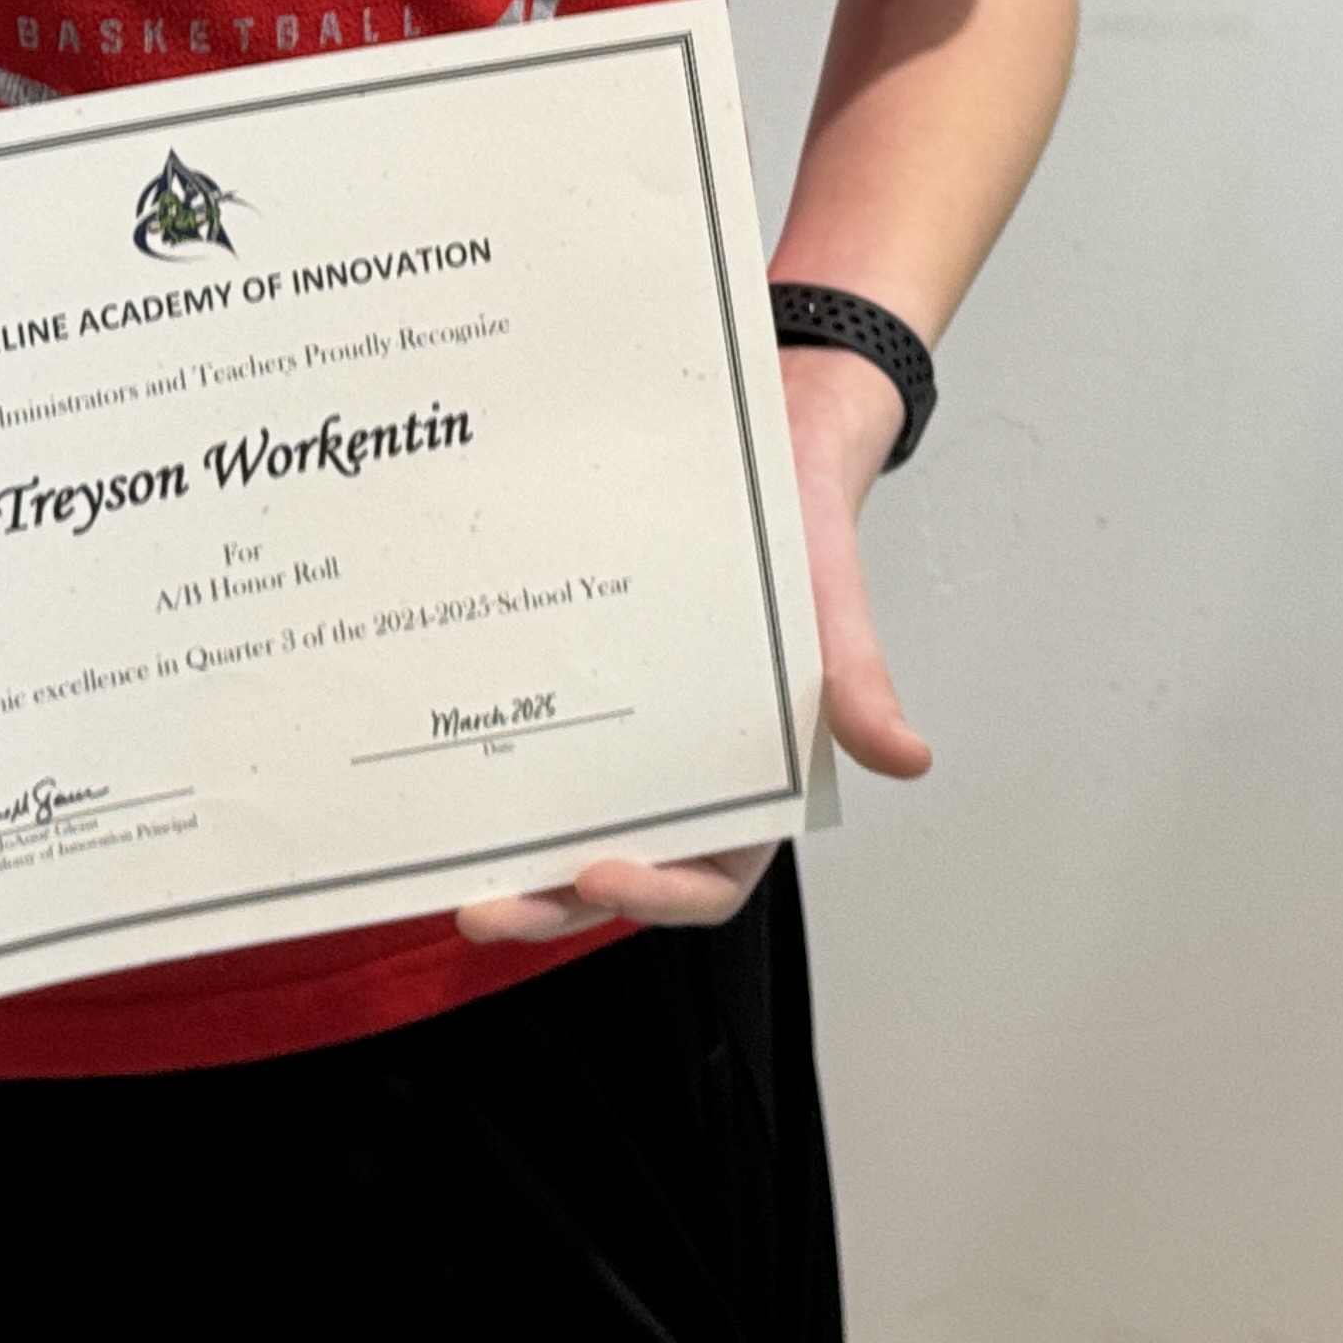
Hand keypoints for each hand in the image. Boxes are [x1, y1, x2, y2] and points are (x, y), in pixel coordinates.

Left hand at [456, 342, 934, 945]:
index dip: (656, 897)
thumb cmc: (803, 525)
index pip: (709, 879)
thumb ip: (856, 685)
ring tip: (442, 859)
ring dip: (506, 853)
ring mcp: (620, 736)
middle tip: (484, 907)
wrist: (761, 435)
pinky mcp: (575, 686)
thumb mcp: (832, 599)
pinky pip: (529, 740)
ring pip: (558, 822)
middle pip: (612, 875)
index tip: (597, 875)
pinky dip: (489, 764)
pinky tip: (436, 762)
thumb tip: (905, 758)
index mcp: (753, 780)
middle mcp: (681, 774)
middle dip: (546, 905)